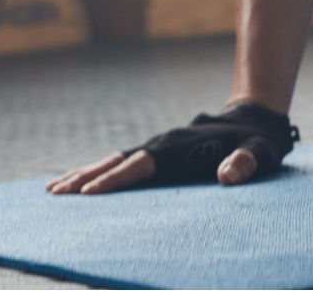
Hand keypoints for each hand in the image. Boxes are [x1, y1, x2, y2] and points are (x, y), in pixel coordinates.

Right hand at [46, 103, 298, 194]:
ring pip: (114, 160)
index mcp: (179, 149)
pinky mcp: (160, 153)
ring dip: (85, 174)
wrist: (253, 117)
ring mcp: (159, 147)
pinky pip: (123, 162)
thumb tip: (228, 176)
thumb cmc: (257, 141)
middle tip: (53, 194)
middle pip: (117, 161)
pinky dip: (99, 172)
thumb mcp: (259, 152)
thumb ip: (246, 163)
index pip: (141, 166)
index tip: (86, 195)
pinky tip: (82, 183)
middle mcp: (163, 145)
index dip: (115, 180)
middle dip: (86, 178)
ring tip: (53, 189)